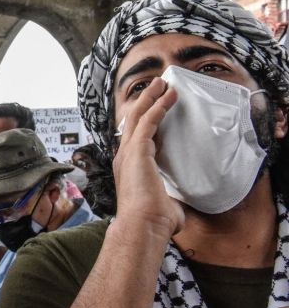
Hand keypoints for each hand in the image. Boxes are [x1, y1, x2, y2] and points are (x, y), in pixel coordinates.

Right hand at [113, 77, 183, 238]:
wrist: (143, 224)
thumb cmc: (154, 221)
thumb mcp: (167, 204)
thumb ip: (172, 198)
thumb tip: (182, 205)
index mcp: (130, 168)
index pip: (137, 138)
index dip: (147, 121)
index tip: (158, 109)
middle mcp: (125, 157)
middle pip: (132, 121)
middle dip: (145, 101)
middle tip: (157, 86)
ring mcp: (129, 152)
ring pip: (138, 116)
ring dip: (151, 97)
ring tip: (162, 83)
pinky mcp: (137, 149)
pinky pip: (148, 121)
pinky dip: (159, 105)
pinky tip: (169, 95)